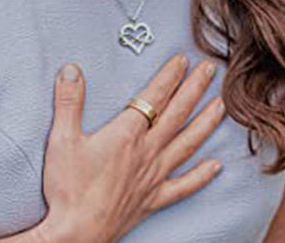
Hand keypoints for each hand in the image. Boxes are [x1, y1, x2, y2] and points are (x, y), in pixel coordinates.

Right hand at [37, 55, 224, 242]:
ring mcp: (153, 177)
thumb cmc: (68, 188)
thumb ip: (69, 101)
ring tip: (221, 106)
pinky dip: (201, 175)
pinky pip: (184, 186)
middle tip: (210, 70)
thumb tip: (72, 69)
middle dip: (195, 89)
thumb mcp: (62, 138)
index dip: (169, 76)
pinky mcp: (153, 199)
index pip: (154, 97)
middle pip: (177, 115)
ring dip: (206, 123)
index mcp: (126, 134)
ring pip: (187, 145)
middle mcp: (146, 152)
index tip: (183, 59)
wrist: (76, 234)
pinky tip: (216, 166)